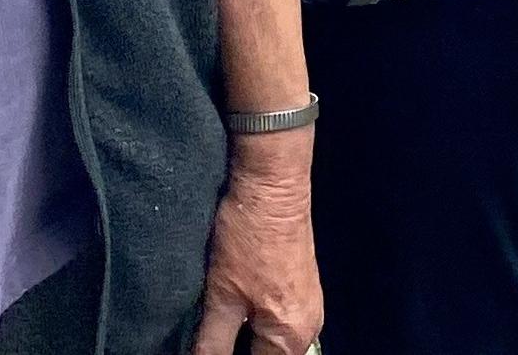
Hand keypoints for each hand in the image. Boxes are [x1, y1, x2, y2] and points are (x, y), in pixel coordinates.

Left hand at [189, 143, 321, 354]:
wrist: (273, 179)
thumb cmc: (248, 236)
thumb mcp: (221, 296)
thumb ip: (212, 344)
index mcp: (291, 338)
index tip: (208, 347)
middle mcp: (309, 328)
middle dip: (238, 351)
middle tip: (210, 336)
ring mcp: (309, 305)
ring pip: (273, 342)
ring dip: (246, 340)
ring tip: (217, 326)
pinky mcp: (302, 284)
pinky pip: (279, 321)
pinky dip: (256, 322)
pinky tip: (234, 307)